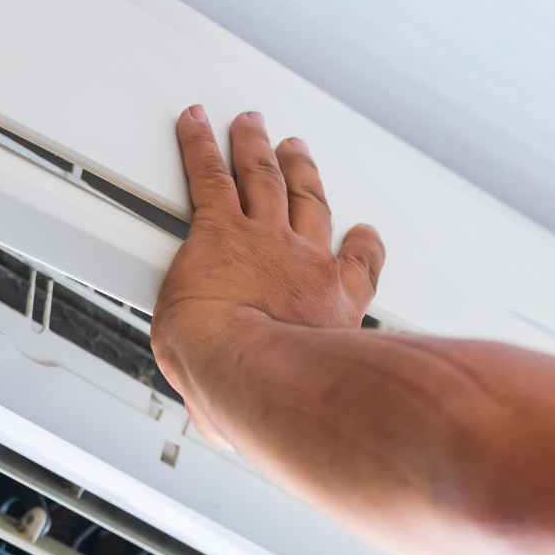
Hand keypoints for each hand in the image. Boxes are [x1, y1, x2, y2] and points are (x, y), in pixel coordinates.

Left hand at [151, 105, 384, 446]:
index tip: (360, 233)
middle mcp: (302, 264)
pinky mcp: (217, 230)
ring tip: (253, 126)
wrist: (249, 372)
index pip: (355, 266)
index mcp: (330, 306)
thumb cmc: (270, 400)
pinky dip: (200, 144)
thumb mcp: (287, 409)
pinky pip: (207, 175)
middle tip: (299, 152)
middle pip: (307, 204)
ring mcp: (261, 240)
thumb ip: (267, 409)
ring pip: (262, 179)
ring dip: (257, 149)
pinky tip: (194, 123)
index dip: (359, 244)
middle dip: (304, 174)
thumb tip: (240, 431)